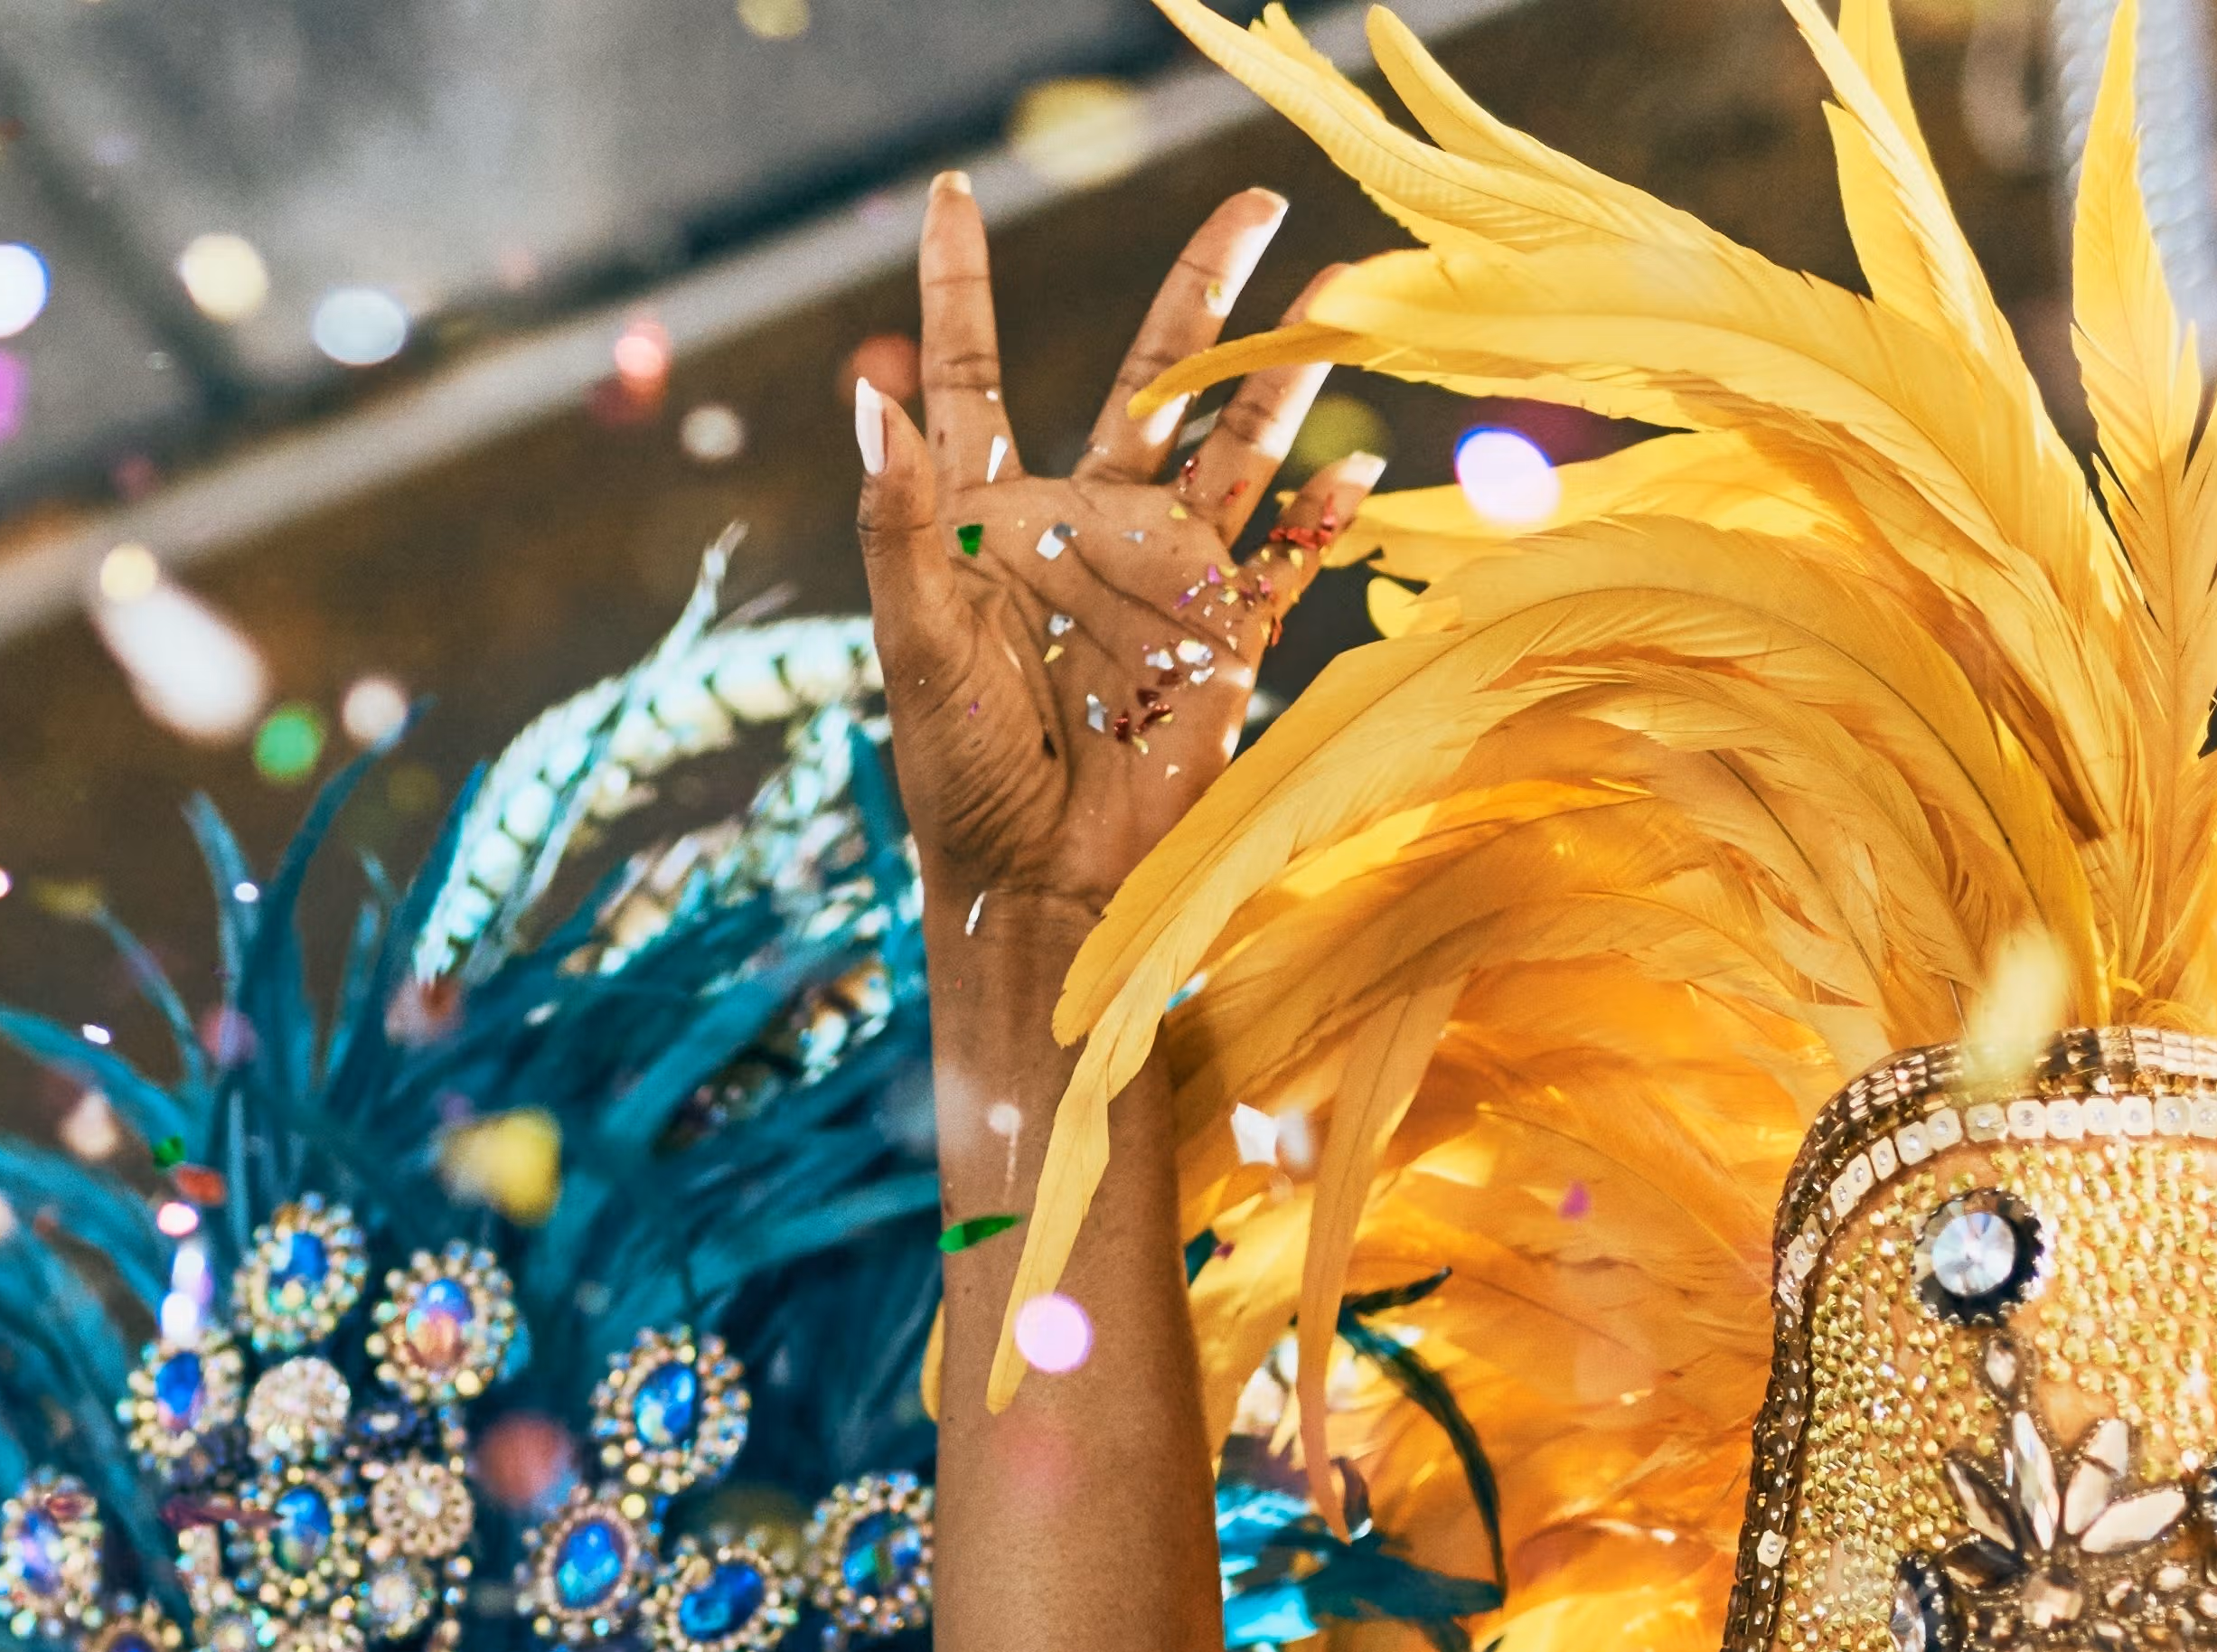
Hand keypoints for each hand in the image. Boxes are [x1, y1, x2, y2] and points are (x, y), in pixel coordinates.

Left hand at [856, 178, 1349, 914]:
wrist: (1042, 892)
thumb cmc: (962, 782)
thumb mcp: (917, 648)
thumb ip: (901, 525)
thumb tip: (868, 402)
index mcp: (992, 520)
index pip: (973, 375)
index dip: (961, 286)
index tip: (957, 194)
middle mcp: (1085, 527)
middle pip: (1152, 379)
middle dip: (1202, 290)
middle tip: (1256, 202)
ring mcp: (1162, 578)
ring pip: (1238, 446)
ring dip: (1287, 377)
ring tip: (1337, 288)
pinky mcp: (1225, 640)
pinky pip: (1286, 562)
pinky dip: (1322, 521)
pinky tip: (1348, 477)